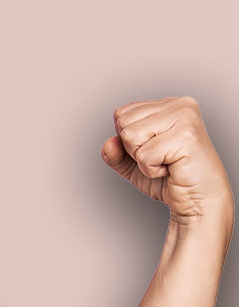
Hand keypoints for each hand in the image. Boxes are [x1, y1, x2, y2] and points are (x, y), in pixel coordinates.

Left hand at [102, 96, 233, 228]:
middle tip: (160, 158)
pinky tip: (172, 169)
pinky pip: (144, 155)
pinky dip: (152, 170)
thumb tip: (109, 143)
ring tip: (166, 162)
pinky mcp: (186, 136)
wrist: (197, 201)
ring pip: (130, 136)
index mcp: (168, 105)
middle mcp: (180, 105)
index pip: (121, 114)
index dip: (127, 141)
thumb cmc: (170, 179)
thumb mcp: (133, 163)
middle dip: (133, 149)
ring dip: (142, 159)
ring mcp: (185, 118)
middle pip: (123, 122)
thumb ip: (115, 152)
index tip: (153, 150)